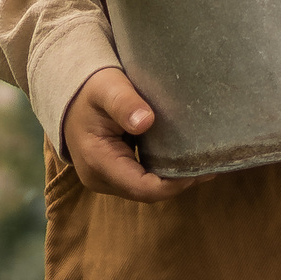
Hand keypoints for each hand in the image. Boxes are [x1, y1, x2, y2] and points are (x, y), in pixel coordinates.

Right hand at [61, 68, 199, 201]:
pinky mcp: (114, 172)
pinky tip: (184, 156)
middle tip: (211, 163)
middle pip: (148, 192)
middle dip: (180, 181)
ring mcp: (106, 178)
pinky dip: (164, 170)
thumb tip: (145, 121)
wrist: (69, 91)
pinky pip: (143, 178)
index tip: (201, 167)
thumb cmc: (90, 87)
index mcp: (98, 162)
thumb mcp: (106, 88)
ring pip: (147, 188)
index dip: (175, 183)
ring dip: (173, 177)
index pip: (143, 187)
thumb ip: (124, 103)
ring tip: (203, 161)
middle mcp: (100, 178)